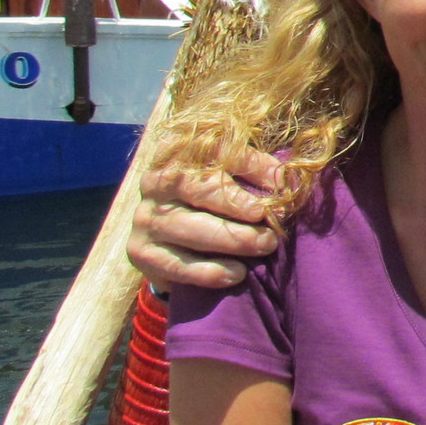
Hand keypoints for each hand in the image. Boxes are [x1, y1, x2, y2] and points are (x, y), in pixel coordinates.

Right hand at [128, 146, 285, 289]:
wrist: (169, 241)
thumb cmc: (210, 203)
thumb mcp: (227, 178)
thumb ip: (252, 172)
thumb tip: (285, 182)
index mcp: (177, 152)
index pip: (215, 151)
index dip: (252, 166)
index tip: (280, 186)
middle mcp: (155, 181)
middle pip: (199, 189)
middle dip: (241, 207)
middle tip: (272, 224)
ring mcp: (144, 217)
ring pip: (190, 227)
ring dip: (233, 239)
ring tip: (263, 246)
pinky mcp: (141, 252)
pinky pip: (177, 264)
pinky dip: (210, 271)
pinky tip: (237, 273)